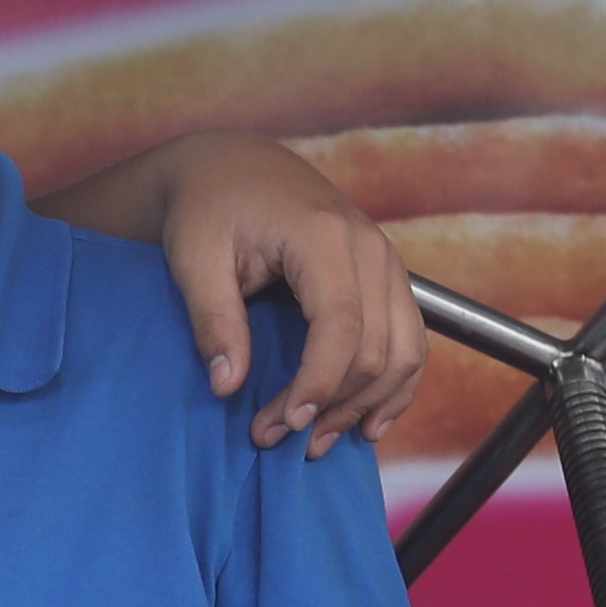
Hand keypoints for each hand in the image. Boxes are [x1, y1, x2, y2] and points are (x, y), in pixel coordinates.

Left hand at [154, 135, 424, 458]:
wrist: (232, 165)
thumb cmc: (208, 207)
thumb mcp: (194, 258)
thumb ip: (214, 321)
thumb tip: (227, 386)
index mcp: (324, 236)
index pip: (341, 326)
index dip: (318, 383)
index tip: (283, 425)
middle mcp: (369, 247)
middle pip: (377, 347)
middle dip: (332, 403)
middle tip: (275, 437)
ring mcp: (386, 259)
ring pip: (405, 349)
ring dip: (368, 403)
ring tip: (319, 441)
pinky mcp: (385, 275)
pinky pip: (411, 338)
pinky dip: (397, 385)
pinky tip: (369, 423)